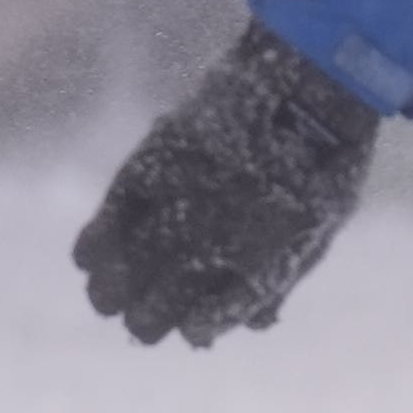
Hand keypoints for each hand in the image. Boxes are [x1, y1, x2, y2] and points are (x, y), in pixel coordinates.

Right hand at [72, 25, 383, 346]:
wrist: (310, 82)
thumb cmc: (324, 159)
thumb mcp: (322, 226)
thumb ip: (284, 276)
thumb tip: (255, 325)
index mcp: (270, 257)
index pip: (217, 313)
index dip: (199, 326)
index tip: (191, 330)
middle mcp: (223, 236)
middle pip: (166, 298)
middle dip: (149, 318)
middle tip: (140, 325)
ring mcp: (188, 199)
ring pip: (136, 263)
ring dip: (114, 290)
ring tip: (107, 301)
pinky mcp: (159, 161)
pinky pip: (117, 212)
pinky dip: (97, 240)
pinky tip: (88, 260)